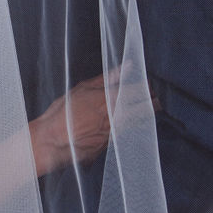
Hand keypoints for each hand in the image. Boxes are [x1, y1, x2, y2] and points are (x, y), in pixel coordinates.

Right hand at [31, 67, 153, 173]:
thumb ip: (107, 78)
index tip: (153, 84)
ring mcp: (115, 133)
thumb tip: (126, 67)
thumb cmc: (63, 112)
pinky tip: (134, 123)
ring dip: (145, 114)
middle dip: (153, 102)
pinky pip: (128, 132)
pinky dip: (133, 126)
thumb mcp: (83, 89)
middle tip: (160, 97)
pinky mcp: (110, 145)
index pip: (138, 91)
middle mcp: (117, 117)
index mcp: (111, 99)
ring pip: (138, 122)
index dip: (147, 87)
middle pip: (143, 109)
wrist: (53, 141)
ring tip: (153, 108)